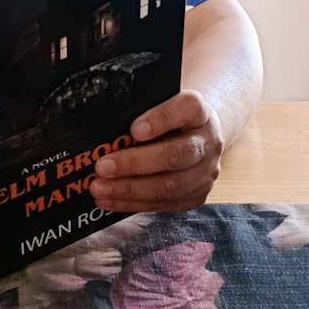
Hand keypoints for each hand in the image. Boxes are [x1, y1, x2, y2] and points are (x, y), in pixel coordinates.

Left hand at [89, 91, 223, 213]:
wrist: (197, 136)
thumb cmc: (170, 119)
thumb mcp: (160, 105)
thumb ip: (140, 113)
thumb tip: (108, 134)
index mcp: (199, 111)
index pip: (188, 108)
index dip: (162, 119)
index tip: (135, 129)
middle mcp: (208, 141)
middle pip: (177, 154)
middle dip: (135, 163)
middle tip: (102, 167)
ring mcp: (206, 171)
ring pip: (170, 185)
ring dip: (130, 189)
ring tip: (100, 188)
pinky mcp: (196, 195)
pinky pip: (165, 203)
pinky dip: (134, 203)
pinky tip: (110, 200)